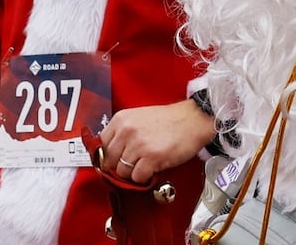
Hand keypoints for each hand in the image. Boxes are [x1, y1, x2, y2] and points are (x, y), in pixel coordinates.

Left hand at [98, 99, 215, 184]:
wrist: (193, 119)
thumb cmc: (169, 120)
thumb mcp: (139, 118)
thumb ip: (122, 133)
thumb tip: (108, 155)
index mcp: (121, 119)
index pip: (101, 145)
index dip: (108, 155)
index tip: (115, 160)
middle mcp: (126, 130)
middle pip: (109, 161)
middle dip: (120, 166)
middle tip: (133, 164)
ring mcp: (138, 144)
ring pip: (122, 172)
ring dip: (133, 172)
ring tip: (146, 163)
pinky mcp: (151, 157)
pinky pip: (137, 178)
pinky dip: (144, 177)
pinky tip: (153, 167)